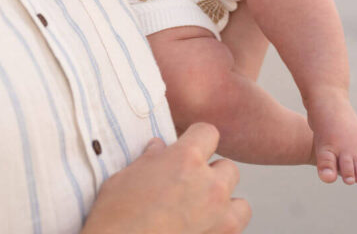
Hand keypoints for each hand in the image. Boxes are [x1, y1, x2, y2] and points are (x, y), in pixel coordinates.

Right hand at [82, 123, 249, 233]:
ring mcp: (219, 218)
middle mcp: (210, 186)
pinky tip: (200, 230)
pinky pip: (234, 231)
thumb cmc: (116, 216)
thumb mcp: (126, 176)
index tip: (190, 147)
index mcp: (186, 159)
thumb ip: (150, 159)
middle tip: (190, 185)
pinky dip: (222, 230)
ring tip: (202, 212)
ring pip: (240, 204)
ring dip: (225, 205)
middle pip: (229, 169)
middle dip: (212, 174)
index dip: (198, 139)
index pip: (209, 132)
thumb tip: (159, 150)